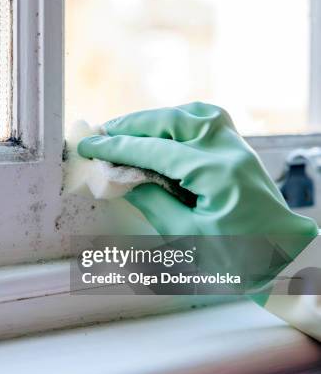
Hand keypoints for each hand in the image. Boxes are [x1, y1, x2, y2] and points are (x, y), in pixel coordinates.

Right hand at [77, 102, 317, 262]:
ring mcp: (238, 147)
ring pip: (192, 114)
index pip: (156, 150)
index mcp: (218, 174)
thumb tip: (123, 178)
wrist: (282, 257)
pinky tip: (161, 130)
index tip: (91, 146)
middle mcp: (230, 151)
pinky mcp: (239, 150)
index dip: (118, 148)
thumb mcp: (188, 238)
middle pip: (173, 121)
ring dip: (155, 118)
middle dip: (133, 125)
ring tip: (126, 130)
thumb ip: (153, 203)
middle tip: (102, 133)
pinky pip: (207, 121)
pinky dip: (178, 120)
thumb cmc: (240, 259)